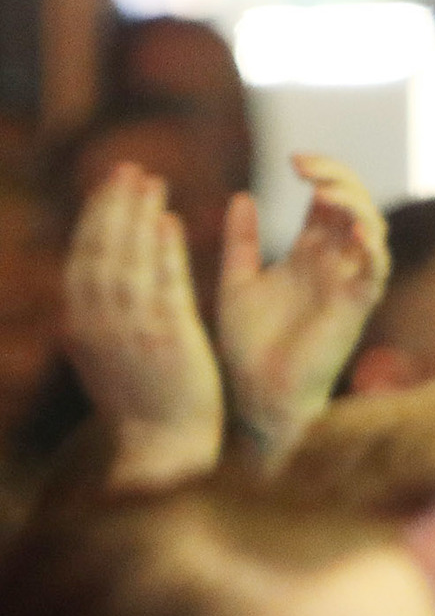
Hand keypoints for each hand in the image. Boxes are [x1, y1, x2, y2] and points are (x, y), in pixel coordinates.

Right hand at [63, 163, 223, 485]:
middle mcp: (99, 324)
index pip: (83, 259)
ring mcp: (132, 330)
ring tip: (152, 182)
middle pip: (100, 249)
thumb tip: (105, 275)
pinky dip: (164, 249)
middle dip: (112, 205)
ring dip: (136, 215)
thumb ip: (105, 316)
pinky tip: (172, 221)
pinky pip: (164, 283)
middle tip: (129, 168)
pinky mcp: (168, 339)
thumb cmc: (144, 404)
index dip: (94, 219)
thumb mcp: (109, 355)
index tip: (107, 187)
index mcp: (80, 326)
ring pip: (128, 258)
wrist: (162, 447)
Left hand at [218, 153, 387, 467]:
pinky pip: (376, 271)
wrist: (256, 395)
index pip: (329, 202)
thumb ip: (241, 241)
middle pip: (355, 207)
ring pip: (373, 230)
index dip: (321, 174)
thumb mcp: (237, 280)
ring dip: (355, 202)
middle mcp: (334, 267)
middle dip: (338, 178)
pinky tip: (353, 227)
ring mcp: (347, 286)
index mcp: (308, 257)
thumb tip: (241, 194)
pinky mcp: (354, 309)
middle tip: (303, 165)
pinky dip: (373, 246)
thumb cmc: (248, 347)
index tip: (291, 160)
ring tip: (323, 189)